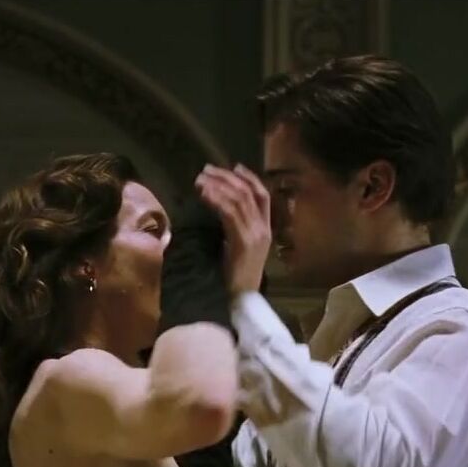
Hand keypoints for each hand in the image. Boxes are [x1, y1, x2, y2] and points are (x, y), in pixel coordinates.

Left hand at [196, 163, 270, 295]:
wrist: (239, 300)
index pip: (263, 195)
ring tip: (201, 180)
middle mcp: (263, 229)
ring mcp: (255, 235)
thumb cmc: (234, 277)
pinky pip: (230, 213)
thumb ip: (235, 228)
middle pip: (248, 193)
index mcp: (265, 229)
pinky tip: (205, 195)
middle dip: (227, 177)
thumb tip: (218, 207)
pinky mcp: (244, 242)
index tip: (234, 166)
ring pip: (239, 200)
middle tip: (207, 170)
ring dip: (218, 186)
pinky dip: (217, 200)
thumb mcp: (238, 248)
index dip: (249, 178)